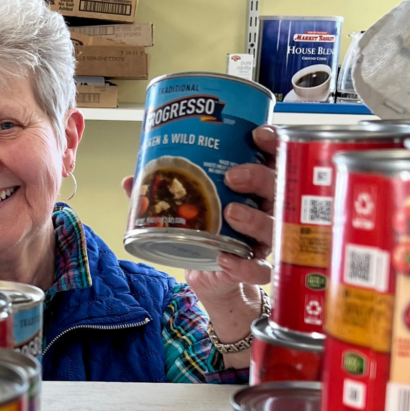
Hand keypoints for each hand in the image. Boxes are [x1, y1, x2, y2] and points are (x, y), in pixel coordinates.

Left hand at [122, 125, 278, 366]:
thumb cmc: (203, 234)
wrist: (210, 276)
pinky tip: (226, 259)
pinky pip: (260, 268)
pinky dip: (245, 265)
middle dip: (259, 177)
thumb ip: (160, 194)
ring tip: (230, 212)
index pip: (272, 159)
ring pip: (274, 226)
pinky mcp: (256, 268)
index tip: (257, 134)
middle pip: (278, 188)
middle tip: (233, 176)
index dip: (271, 143)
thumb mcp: (183, 209)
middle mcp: (266, 210)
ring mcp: (264, 240)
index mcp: (254, 188)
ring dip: (255, 218)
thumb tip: (131, 179)